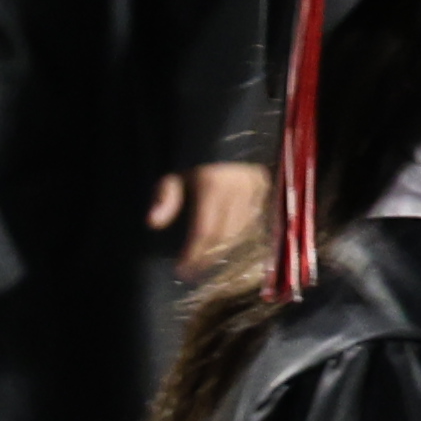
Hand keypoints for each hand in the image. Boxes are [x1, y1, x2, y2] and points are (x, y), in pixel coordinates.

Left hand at [148, 162, 268, 280]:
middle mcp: (239, 190)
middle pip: (224, 237)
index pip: (205, 229)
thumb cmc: (198, 166)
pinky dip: (238, 244)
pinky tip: (225, 253)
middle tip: (193, 273)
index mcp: (214, 183)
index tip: (182, 270)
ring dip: (223, 254)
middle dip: (207, 258)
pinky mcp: (268, 200)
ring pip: (240, 236)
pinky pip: (253, 230)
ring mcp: (257, 195)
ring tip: (206, 266)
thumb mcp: (176, 176)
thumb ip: (165, 198)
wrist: (230, 147)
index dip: (194, 253)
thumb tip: (153, 222)